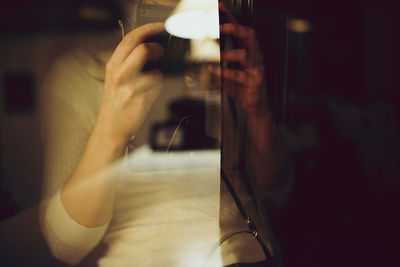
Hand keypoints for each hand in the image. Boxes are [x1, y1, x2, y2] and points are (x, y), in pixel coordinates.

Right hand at [95, 23, 164, 147]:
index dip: (147, 30)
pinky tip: (148, 95)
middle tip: (159, 52)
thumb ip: (127, 62)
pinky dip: (157, 89)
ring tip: (149, 84)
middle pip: (143, 50)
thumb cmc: (116, 102)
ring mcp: (130, 88)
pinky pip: (158, 88)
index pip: (130, 39)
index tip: (159, 28)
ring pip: (155, 72)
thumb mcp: (115, 78)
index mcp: (113, 66)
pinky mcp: (141, 100)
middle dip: (156, 49)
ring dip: (157, 76)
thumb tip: (149, 47)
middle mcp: (120, 75)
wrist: (111, 127)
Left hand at [209, 3, 267, 117]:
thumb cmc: (242, 89)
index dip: (231, 17)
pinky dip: (226, 73)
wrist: (255, 107)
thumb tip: (200, 62)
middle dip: (236, 28)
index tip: (220, 6)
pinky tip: (214, 72)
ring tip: (219, 55)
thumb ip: (217, 67)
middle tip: (221, 26)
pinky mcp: (255, 82)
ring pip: (247, 54)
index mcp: (249, 52)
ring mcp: (256, 69)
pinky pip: (240, 75)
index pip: (241, 30)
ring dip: (231, 53)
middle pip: (250, 36)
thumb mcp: (228, 76)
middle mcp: (255, 57)